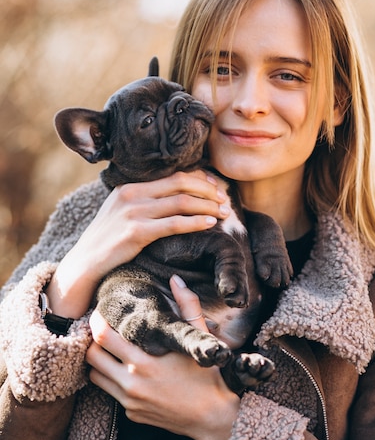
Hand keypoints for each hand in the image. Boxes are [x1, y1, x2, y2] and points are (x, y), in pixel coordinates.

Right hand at [47, 171, 228, 317]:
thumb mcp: (121, 213)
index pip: (172, 175)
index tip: (216, 188)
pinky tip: (209, 224)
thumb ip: (144, 202)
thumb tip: (175, 198)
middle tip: (225, 199)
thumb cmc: (107, 241)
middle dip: (208, 190)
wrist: (84, 263)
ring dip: (207, 206)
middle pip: (180, 183)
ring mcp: (133, 212)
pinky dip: (196, 222)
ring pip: (181, 202)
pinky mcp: (136, 232)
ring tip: (224, 213)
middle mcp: (132, 194)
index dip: (199, 179)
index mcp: (129, 186)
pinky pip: (174, 223)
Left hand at [86, 275, 239, 439]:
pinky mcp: (131, 414)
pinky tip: (125, 369)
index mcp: (146, 361)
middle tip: (100, 330)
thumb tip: (175, 278)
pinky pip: (110, 392)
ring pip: (95, 376)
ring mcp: (130, 401)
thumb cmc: (206, 375)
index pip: (104, 337)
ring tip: (109, 349)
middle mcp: (132, 383)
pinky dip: (112, 379)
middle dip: (92, 341)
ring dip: (99, 361)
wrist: (212, 418)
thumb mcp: (199, 337)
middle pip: (92, 356)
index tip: (100, 312)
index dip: (97, 322)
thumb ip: (188, 304)